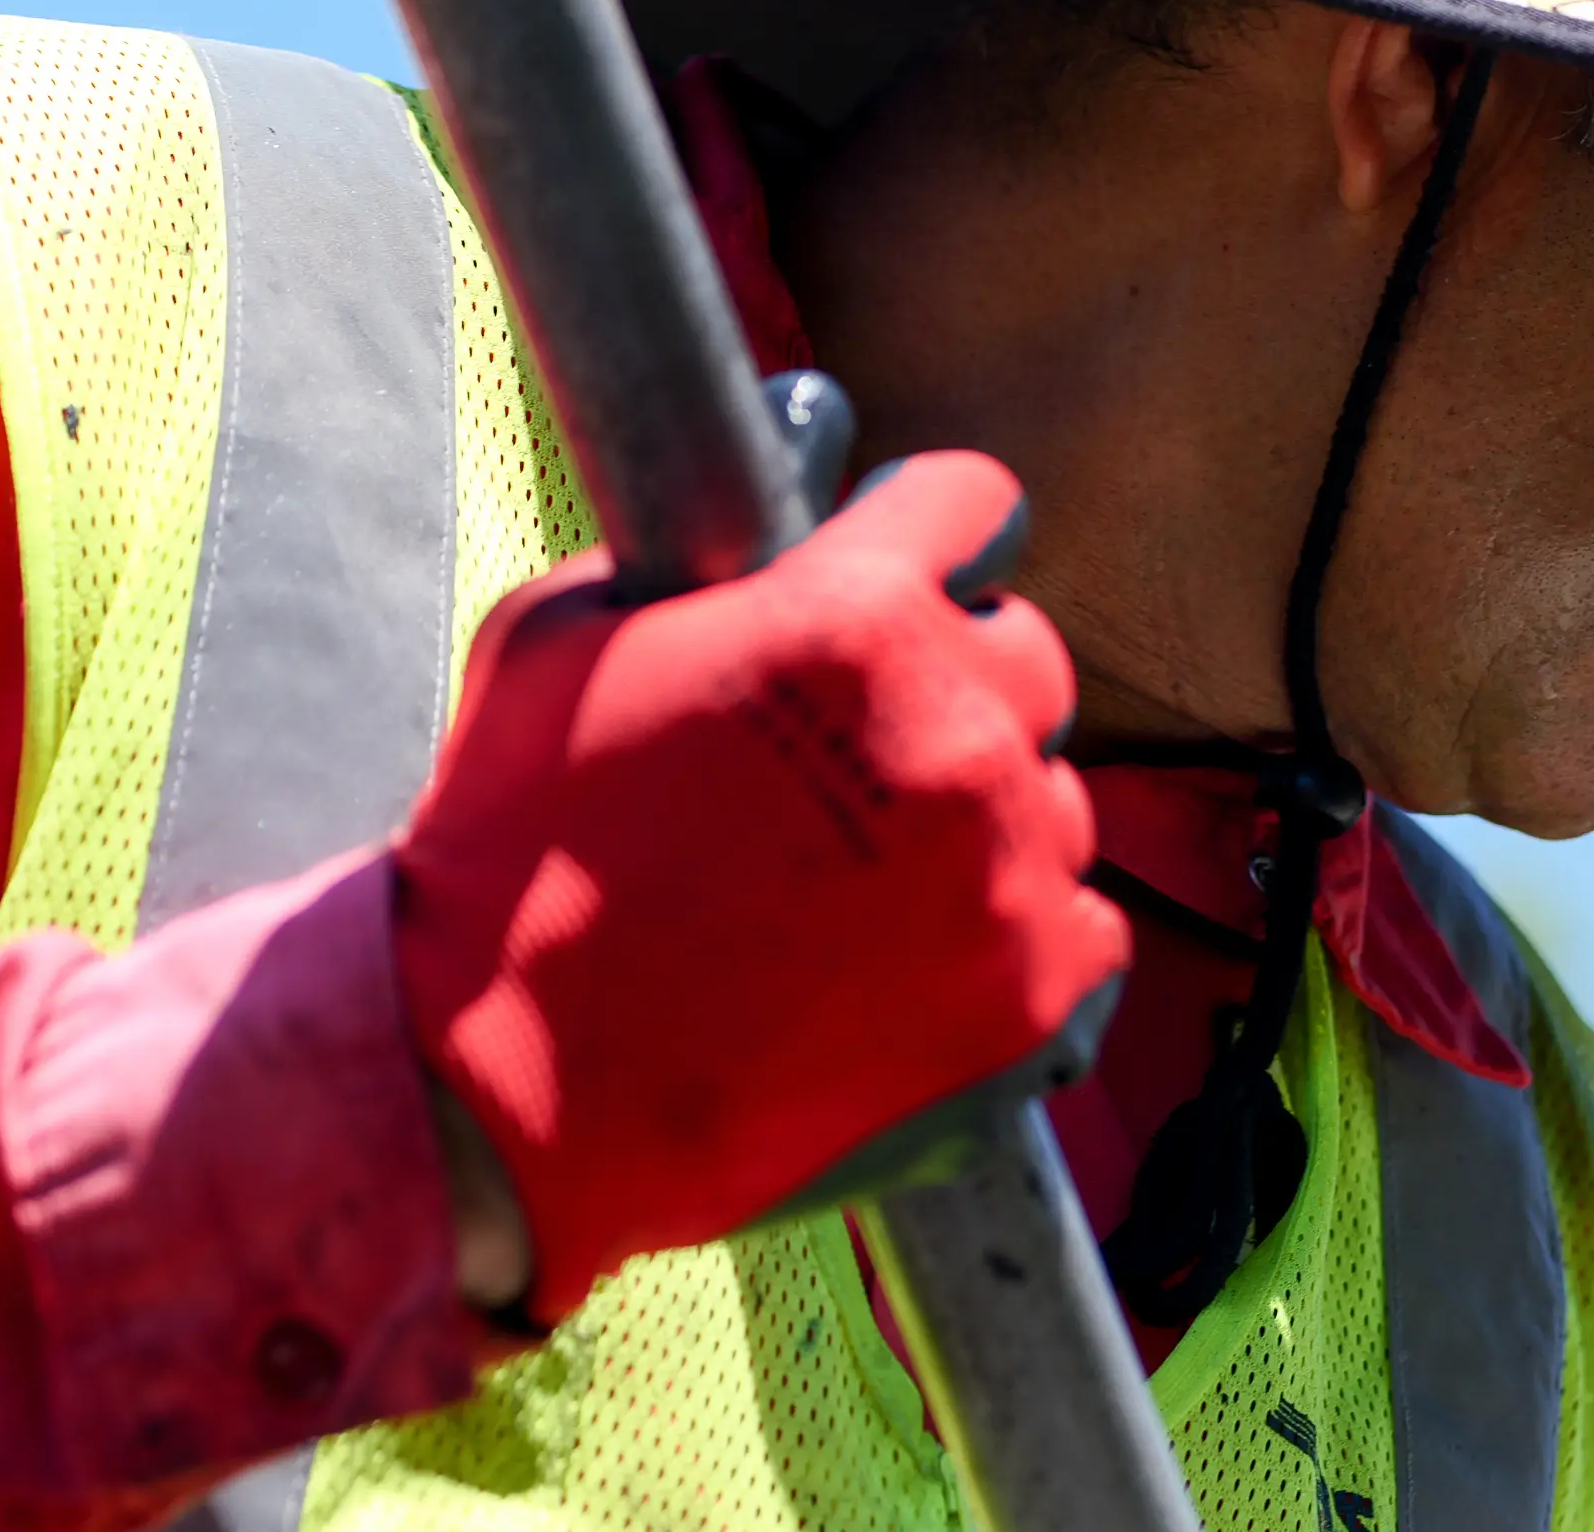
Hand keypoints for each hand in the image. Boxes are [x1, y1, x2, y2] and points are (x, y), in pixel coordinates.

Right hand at [390, 451, 1124, 1319]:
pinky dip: (1023, 935)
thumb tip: (784, 504)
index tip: (911, 572)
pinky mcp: (1029, 990)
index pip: (975, 504)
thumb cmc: (514, 858)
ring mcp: (1004, 865)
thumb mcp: (568, 639)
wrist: (509, 1089)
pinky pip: (1084, 923)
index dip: (929, 536)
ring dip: (984, 817)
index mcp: (854, 617)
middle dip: (958, 682)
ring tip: (872, 877)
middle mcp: (954, 729)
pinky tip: (927, 954)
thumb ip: (703, 557)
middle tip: (866, 749)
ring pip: (1051, 796)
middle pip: (1028, 656)